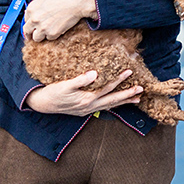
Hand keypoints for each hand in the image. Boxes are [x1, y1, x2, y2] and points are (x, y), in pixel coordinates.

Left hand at [23, 0, 96, 41]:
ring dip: (41, 36)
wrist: (77, 1)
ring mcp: (43, 27)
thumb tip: (32, 14)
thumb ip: (36, 7)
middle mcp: (35, 19)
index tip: (33, 26)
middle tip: (35, 34)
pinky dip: (53, 35)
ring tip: (49, 31)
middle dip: (31, 33)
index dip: (30, 23)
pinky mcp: (52, 33)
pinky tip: (58, 27)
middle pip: (27, 31)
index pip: (25, 21)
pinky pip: (49, 38)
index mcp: (31, 9)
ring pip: (36, 38)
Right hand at [24, 70, 141, 115]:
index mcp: (86, 99)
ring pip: (110, 106)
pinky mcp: (85, 110)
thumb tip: (94, 74)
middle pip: (113, 99)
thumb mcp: (64, 85)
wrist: (42, 104)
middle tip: (141, 89)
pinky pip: (104, 108)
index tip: (129, 72)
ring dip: (124, 101)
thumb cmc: (53, 93)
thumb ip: (80, 80)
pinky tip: (119, 104)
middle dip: (128, 94)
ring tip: (137, 99)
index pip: (107, 88)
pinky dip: (113, 106)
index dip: (119, 80)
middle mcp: (90, 106)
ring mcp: (88, 110)